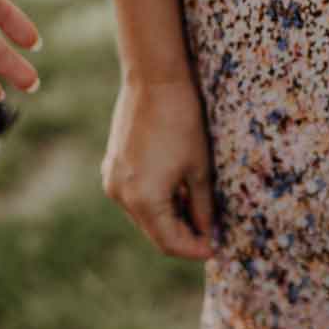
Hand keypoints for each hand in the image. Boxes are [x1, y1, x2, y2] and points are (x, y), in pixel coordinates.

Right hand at [101, 75, 217, 259]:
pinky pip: (136, 197)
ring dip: (171, 219)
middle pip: (155, 232)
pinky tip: (181, 192)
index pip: (169, 242)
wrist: (154, 80)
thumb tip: (207, 232)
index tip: (216, 247)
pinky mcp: (112, 165)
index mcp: (143, 198)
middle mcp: (120, 194)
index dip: (195, 249)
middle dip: (184, 236)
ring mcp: (112, 179)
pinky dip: (158, 202)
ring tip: (201, 211)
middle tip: (212, 233)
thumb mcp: (200, 170)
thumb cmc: (183, 122)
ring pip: (145, 216)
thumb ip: (202, 207)